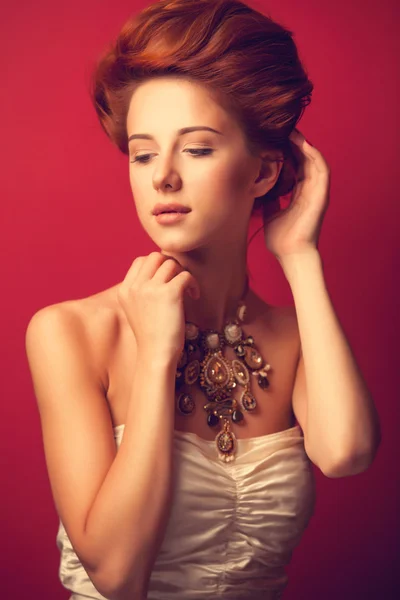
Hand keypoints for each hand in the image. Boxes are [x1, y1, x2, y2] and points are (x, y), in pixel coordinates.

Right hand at [117, 252, 199, 361]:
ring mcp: (150, 289)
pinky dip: (193, 283)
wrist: (156, 356)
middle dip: (170, 265)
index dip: (157, 266)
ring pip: (171, 263)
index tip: (167, 280)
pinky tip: (194, 296)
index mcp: (125, 290)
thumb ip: (142, 292)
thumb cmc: (152, 337)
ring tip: (187, 290)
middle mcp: (135, 287)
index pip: (140, 261)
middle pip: (155, 256)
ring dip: (183, 273)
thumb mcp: (137, 311)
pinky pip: (185, 275)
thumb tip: (162, 271)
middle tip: (178, 281)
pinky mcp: (168, 293)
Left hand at [263, 128, 330, 261]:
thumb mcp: (270, 214)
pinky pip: (322, 171)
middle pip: (305, 160)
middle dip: (296, 144)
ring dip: (306, 146)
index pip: (296, 167)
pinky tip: (305, 145)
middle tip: (283, 130)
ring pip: (315, 161)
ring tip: (294, 132)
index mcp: (299, 195)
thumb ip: (269, 200)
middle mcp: (310, 191)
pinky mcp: (322, 196)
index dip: (288, 153)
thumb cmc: (281, 239)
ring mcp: (317, 193)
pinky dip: (314, 156)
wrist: (290, 255)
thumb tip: (259, 189)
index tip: (275, 140)